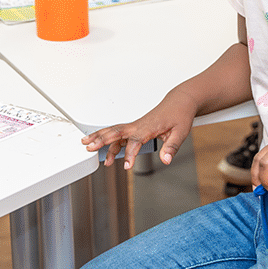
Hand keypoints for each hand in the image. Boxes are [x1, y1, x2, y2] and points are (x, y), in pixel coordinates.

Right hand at [81, 89, 197, 167]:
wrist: (179, 102)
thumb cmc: (179, 115)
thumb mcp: (180, 132)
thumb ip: (172, 147)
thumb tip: (166, 159)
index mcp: (149, 127)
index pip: (135, 141)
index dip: (129, 154)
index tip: (126, 166)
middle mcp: (139, 125)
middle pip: (116, 132)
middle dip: (101, 140)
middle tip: (89, 148)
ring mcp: (135, 125)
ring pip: (114, 130)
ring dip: (99, 137)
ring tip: (86, 144)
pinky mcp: (135, 127)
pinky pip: (118, 132)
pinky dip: (107, 137)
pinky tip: (99, 144)